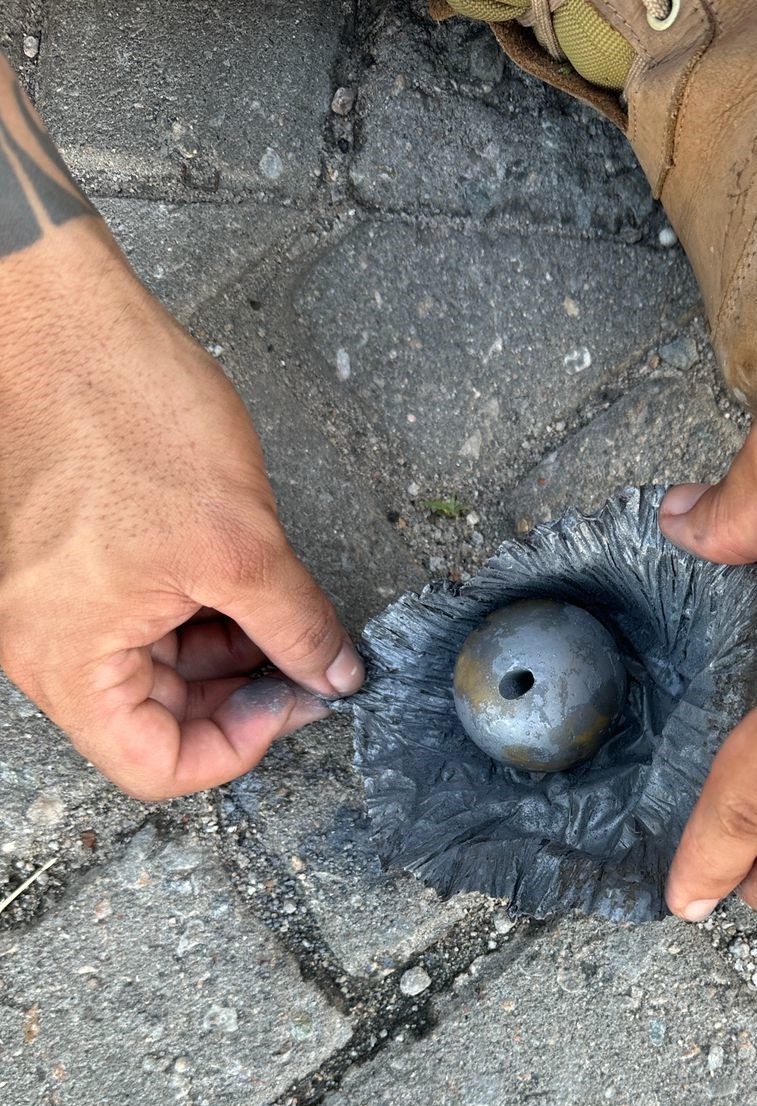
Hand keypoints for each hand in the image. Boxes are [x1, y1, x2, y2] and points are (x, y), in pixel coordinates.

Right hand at [0, 221, 362, 800]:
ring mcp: (57, 600)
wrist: (59, 316)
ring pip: (157, 663)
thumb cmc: (124, 412)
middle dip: (242, 687)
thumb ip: (296, 624)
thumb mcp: (240, 540)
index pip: (156, 765)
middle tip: (307, 651)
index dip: (242, 744)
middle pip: (159, 714)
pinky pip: (142, 613)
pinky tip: (245, 574)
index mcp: (68, 658)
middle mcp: (48, 642)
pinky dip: (199, 608)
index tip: (298, 697)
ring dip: (227, 646)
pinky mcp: (74, 559)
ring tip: (280, 602)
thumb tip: (335, 674)